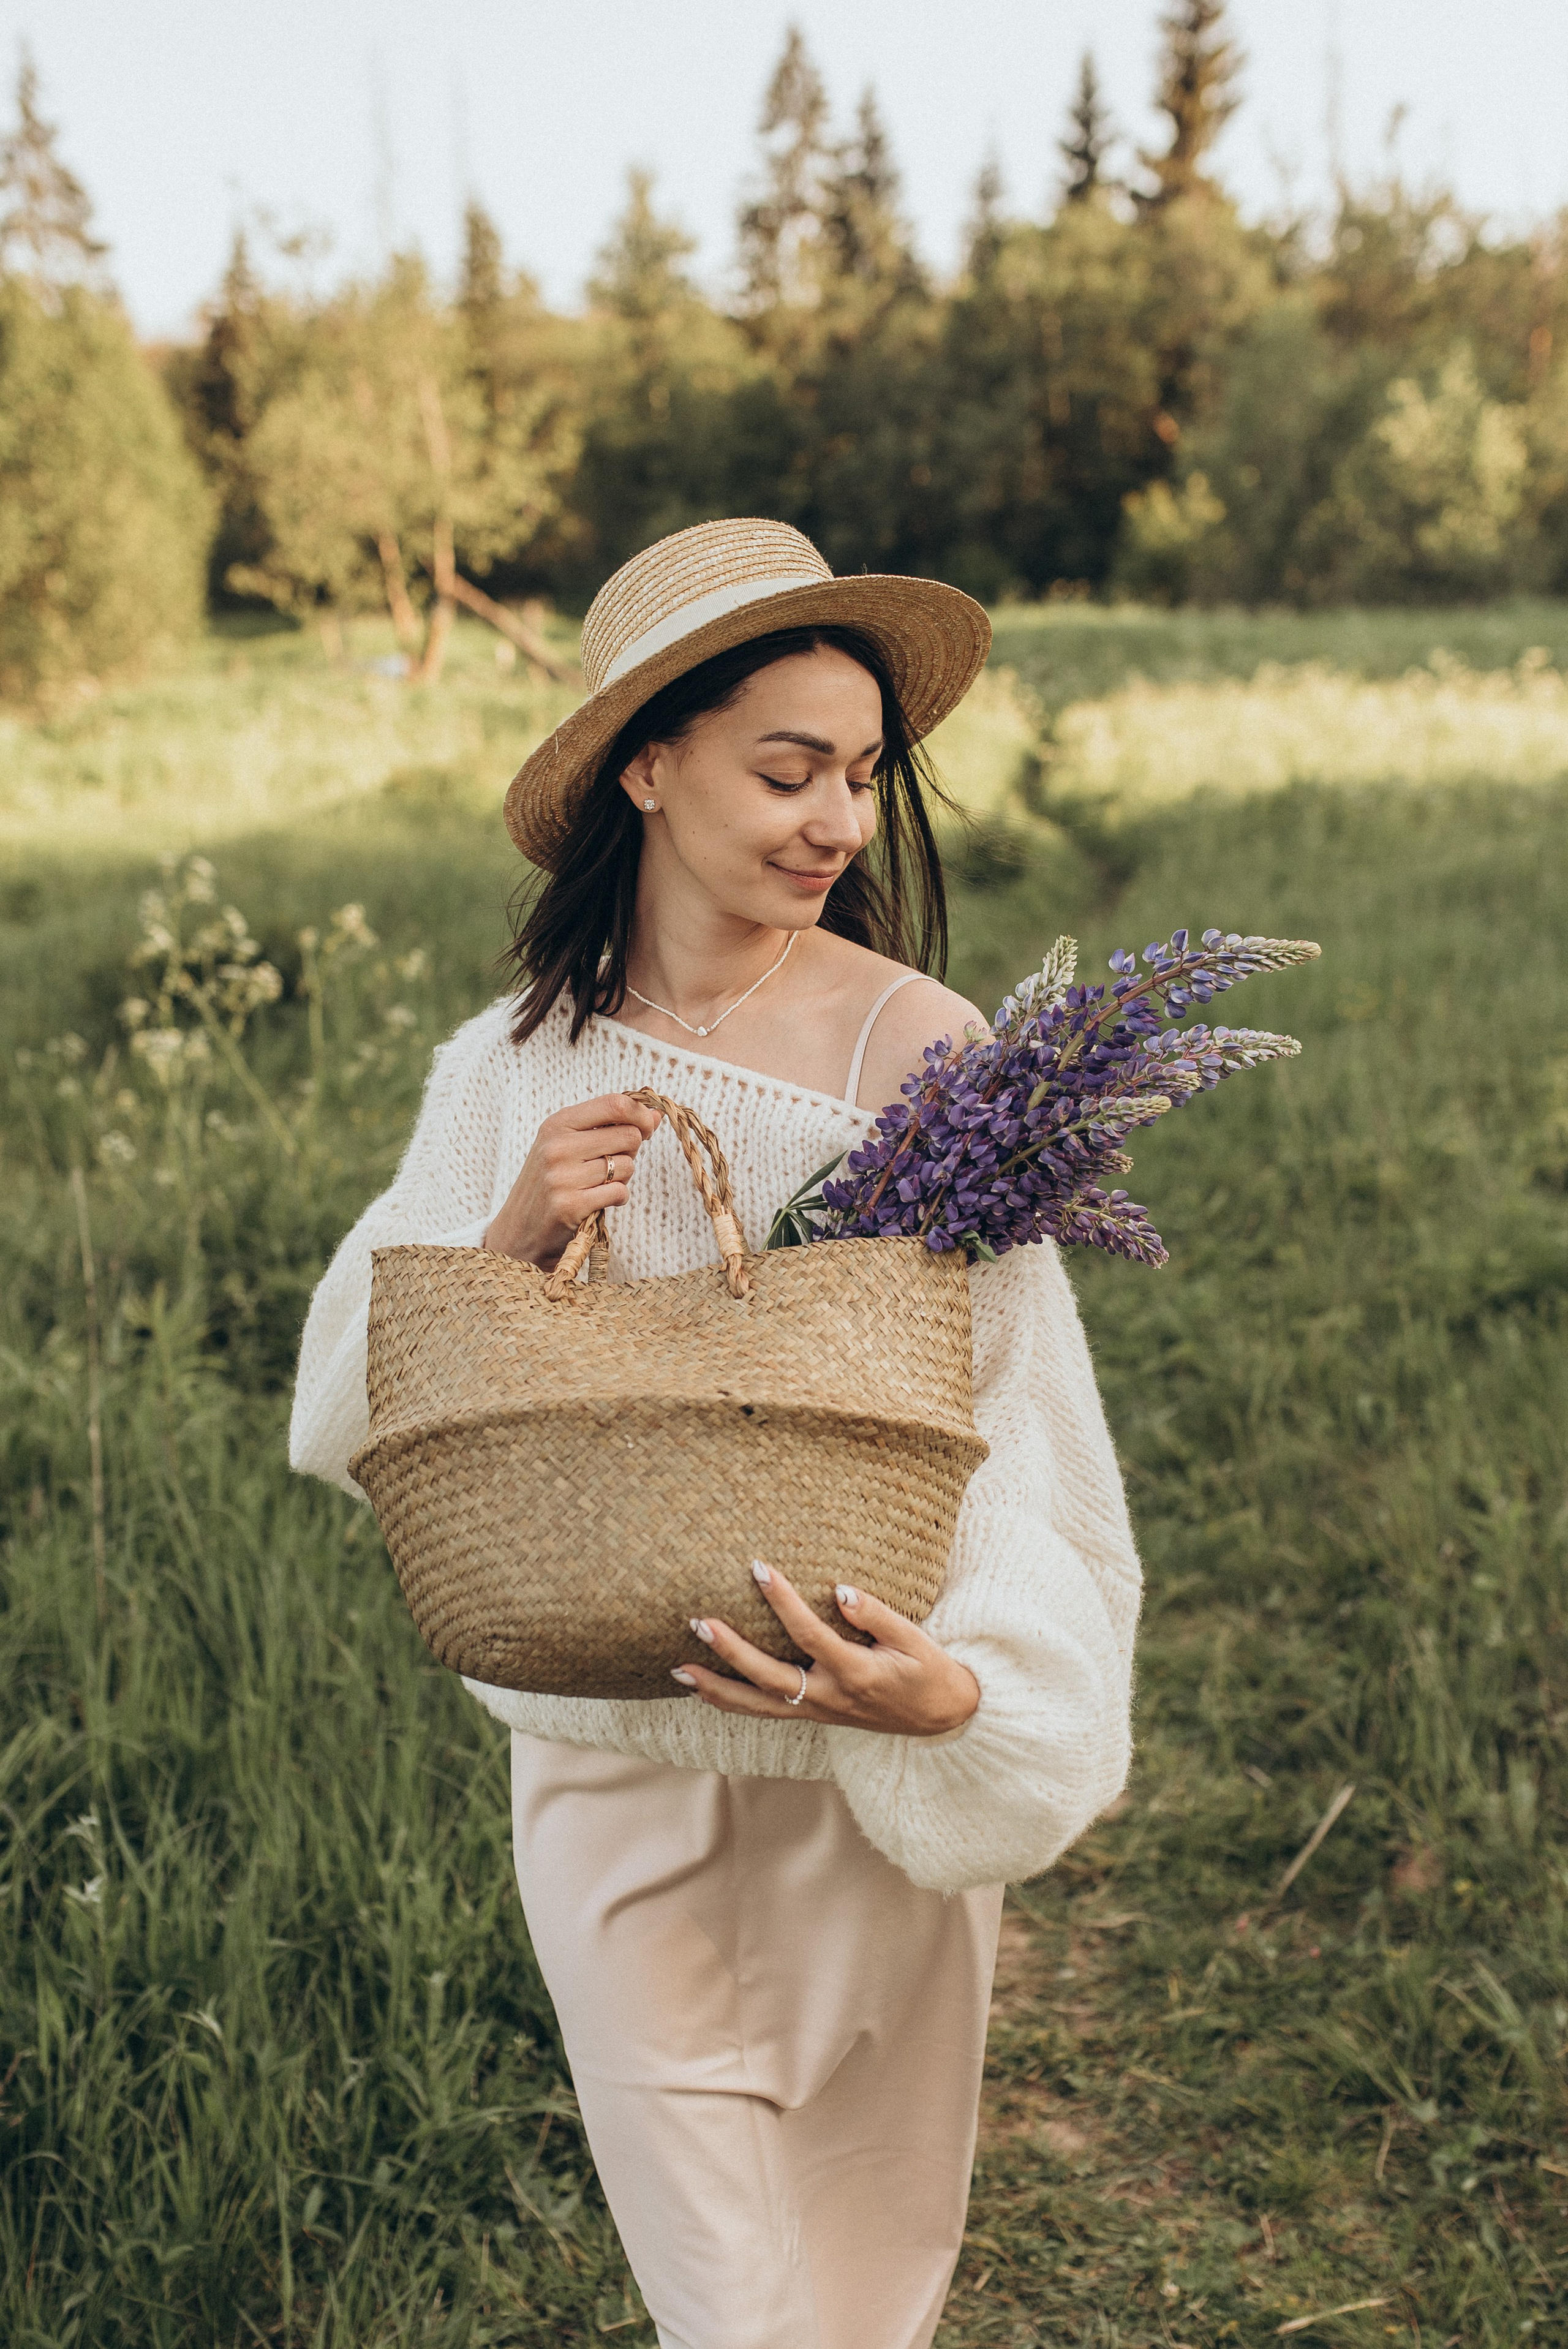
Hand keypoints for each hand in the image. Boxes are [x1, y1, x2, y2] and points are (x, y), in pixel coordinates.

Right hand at [483, 1092, 662, 1270]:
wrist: (518, 1231)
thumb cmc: (550, 1183)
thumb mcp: (568, 1145)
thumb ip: (609, 1127)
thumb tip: (656, 1115)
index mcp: (557, 1124)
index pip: (614, 1103)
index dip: (641, 1114)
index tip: (647, 1126)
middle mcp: (557, 1146)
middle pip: (628, 1135)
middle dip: (631, 1150)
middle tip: (611, 1164)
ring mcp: (562, 1176)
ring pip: (628, 1165)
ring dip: (623, 1178)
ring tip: (597, 1184)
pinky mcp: (570, 1206)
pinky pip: (620, 1193)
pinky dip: (617, 1198)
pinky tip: (597, 1201)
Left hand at [671, 1562, 979, 1736]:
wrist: (942, 1718)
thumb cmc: (928, 1671)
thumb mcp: (914, 1639)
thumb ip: (878, 1614)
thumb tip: (840, 1590)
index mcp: (856, 1673)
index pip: (810, 1635)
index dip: (782, 1602)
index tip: (757, 1569)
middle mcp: (830, 1698)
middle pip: (770, 1678)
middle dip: (731, 1652)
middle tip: (699, 1621)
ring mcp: (819, 1712)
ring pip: (758, 1706)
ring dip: (717, 1688)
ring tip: (678, 1670)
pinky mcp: (814, 1716)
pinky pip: (764, 1713)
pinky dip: (731, 1704)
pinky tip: (702, 1691)